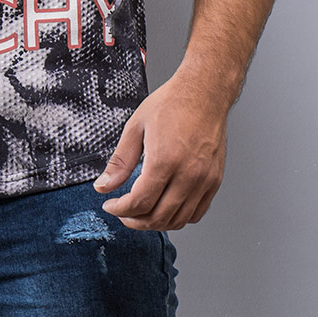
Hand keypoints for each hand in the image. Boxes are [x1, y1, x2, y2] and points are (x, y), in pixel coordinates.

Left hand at [93, 74, 227, 229]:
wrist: (204, 93)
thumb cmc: (171, 104)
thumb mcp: (136, 127)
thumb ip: (120, 161)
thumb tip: (103, 186)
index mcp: (165, 160)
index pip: (140, 202)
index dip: (120, 209)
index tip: (110, 205)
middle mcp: (187, 175)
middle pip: (158, 217)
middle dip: (135, 220)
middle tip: (122, 212)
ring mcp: (204, 180)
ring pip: (178, 220)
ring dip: (156, 223)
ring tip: (141, 213)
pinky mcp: (214, 181)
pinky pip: (196, 213)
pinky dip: (178, 218)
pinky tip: (165, 208)